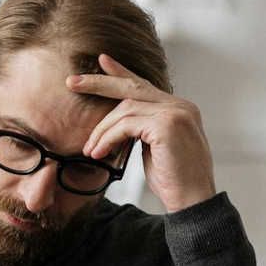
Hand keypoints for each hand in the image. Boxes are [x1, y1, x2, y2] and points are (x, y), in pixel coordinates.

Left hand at [66, 53, 216, 212]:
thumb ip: (142, 131)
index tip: (102, 63)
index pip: (145, 85)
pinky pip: (126, 125)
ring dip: (102, 130)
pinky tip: (100, 152)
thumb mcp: (154, 150)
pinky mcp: (167, 125)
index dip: (122, 74)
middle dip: (100, 83)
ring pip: (125, 109)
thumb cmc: (174, 182)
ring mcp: (176, 113)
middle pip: (133, 87)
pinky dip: (108, 138)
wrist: (194, 202)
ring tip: (90, 149)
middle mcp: (181, 106)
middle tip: (72, 82)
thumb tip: (118, 127)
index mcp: (180, 109)